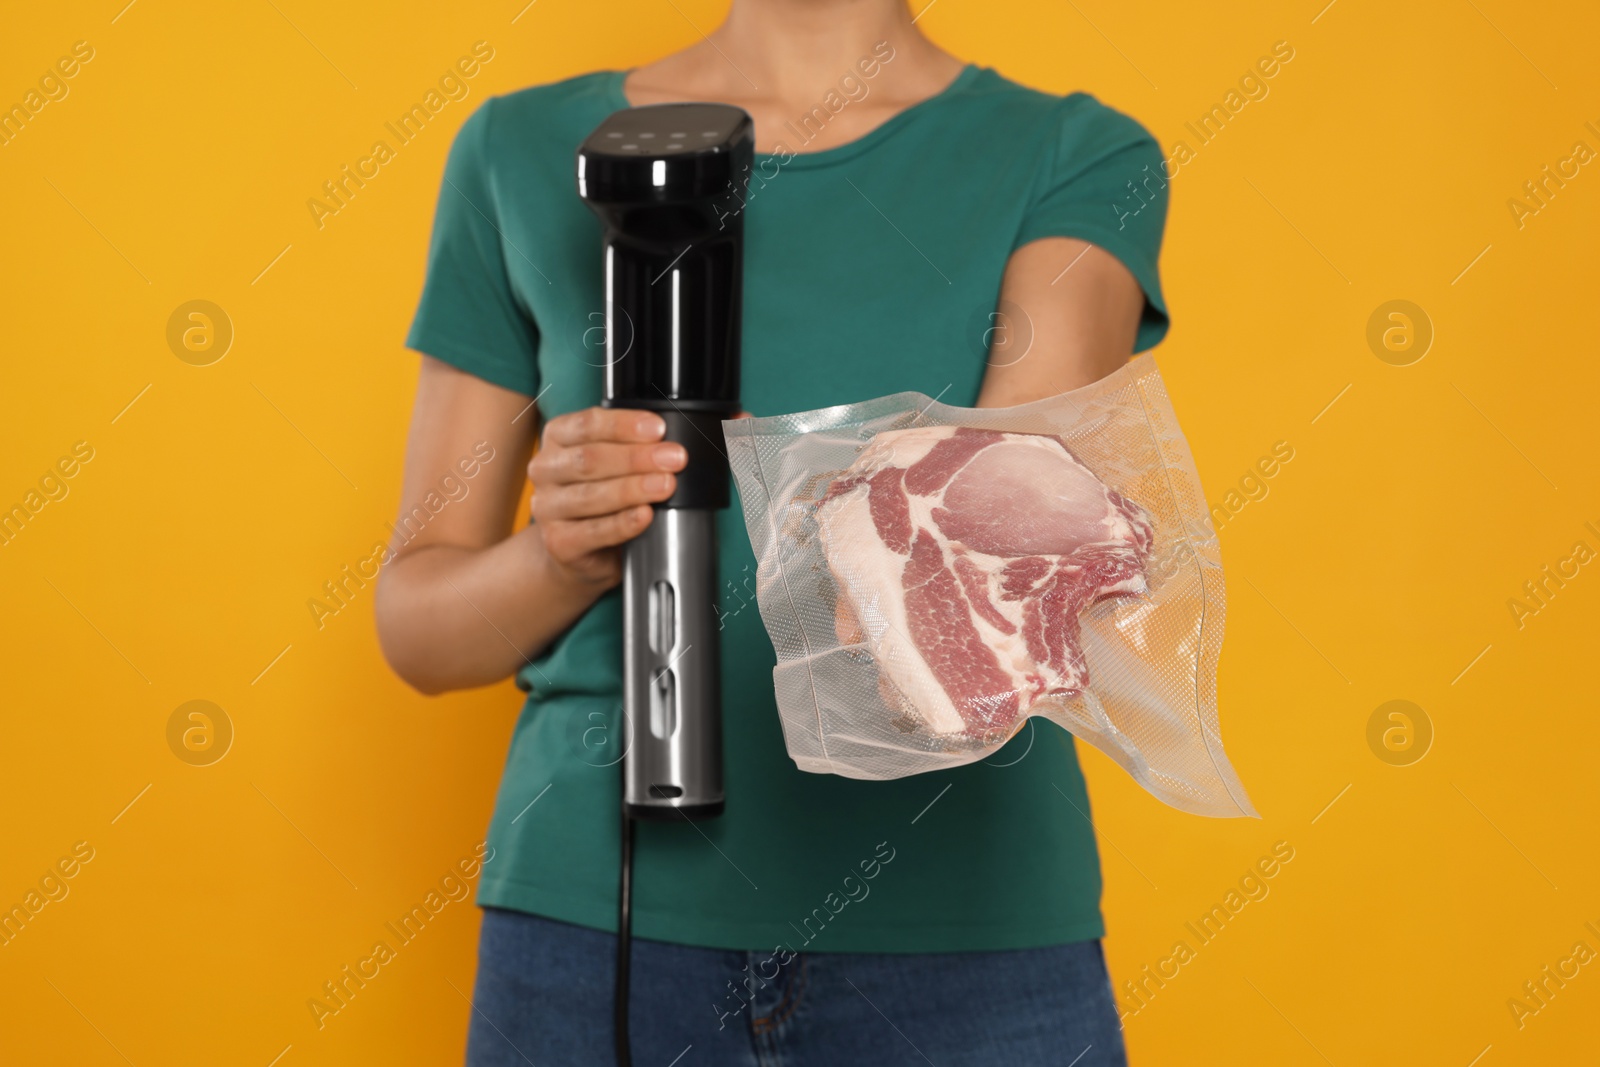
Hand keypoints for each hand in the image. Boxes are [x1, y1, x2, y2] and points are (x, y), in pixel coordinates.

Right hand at [527, 407, 685, 587]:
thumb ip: (631, 446)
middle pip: (589, 458)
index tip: (659, 429)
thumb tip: (669, 443)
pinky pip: (594, 531)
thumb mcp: (611, 462)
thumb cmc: (600, 495)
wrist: (577, 548)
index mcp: (557, 439)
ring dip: (634, 488)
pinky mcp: (558, 542)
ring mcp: (547, 508)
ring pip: (591, 494)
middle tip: (674, 458)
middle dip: (637, 457)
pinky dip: (624, 522)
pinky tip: (645, 515)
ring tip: (666, 485)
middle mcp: (545, 470)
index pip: (587, 424)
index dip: (625, 425)